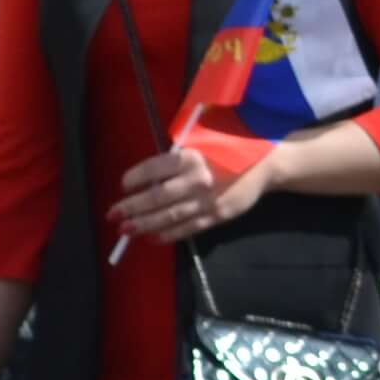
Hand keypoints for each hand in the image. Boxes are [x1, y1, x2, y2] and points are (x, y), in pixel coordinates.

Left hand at [106, 136, 269, 248]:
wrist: (266, 163)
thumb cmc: (231, 146)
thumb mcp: (203, 141)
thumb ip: (180, 156)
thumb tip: (152, 176)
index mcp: (190, 156)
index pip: (154, 169)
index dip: (135, 178)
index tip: (124, 185)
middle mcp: (196, 179)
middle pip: (156, 197)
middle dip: (132, 207)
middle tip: (113, 214)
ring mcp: (206, 200)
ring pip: (169, 216)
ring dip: (145, 224)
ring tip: (126, 229)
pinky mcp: (216, 215)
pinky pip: (188, 228)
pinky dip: (169, 234)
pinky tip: (153, 238)